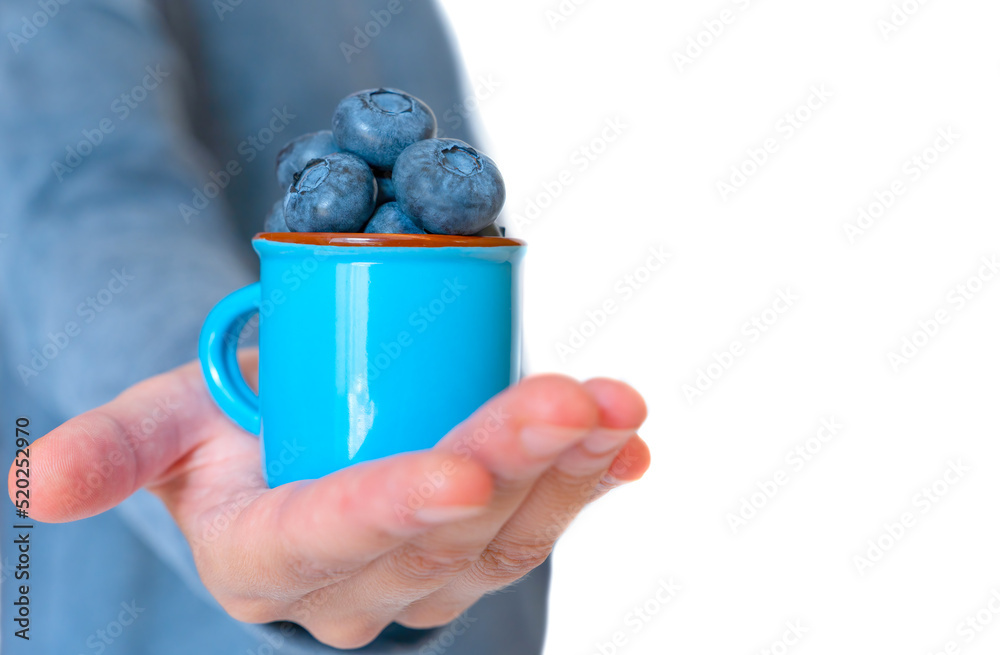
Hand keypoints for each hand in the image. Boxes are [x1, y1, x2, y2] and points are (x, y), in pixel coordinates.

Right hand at [9, 351, 649, 648]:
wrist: (289, 437)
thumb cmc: (226, 428)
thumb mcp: (161, 425)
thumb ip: (111, 451)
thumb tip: (36, 485)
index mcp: (269, 558)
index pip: (328, 541)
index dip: (389, 509)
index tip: (457, 471)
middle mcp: (358, 584)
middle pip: (441, 533)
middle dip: (511, 464)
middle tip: (570, 401)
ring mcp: (430, 571)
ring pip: (509, 533)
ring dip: (570, 469)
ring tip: (615, 406)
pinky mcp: (482, 542)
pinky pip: (545, 523)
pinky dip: (591, 481)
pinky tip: (628, 442)